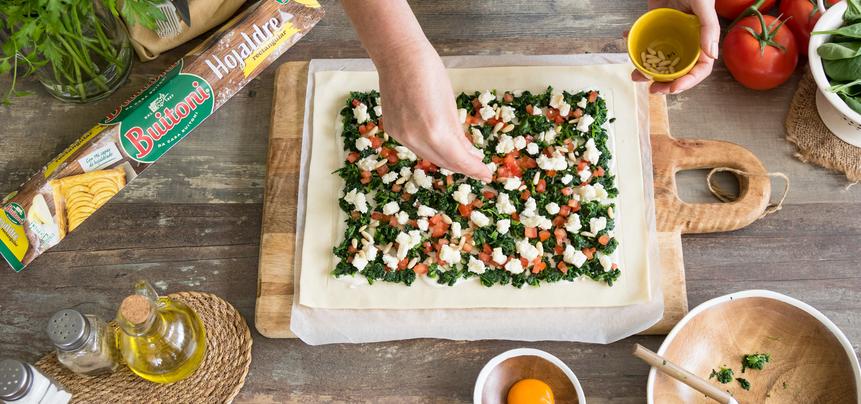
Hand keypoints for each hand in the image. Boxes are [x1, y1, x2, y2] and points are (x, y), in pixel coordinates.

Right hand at [342, 0, 490, 180]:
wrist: (398, 55)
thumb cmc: (430, 72)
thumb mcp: (450, 104)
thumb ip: (458, 134)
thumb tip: (470, 154)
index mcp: (436, 131)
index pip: (459, 160)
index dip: (474, 169)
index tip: (486, 174)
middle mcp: (415, 139)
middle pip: (443, 162)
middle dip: (462, 167)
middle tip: (477, 168)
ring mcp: (401, 136)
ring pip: (428, 155)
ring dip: (446, 159)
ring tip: (462, 158)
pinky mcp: (392, 130)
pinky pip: (415, 146)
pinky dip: (429, 147)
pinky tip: (439, 144)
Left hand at [631, 0, 719, 93]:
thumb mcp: (702, 4)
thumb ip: (708, 27)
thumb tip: (712, 56)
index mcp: (701, 39)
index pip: (699, 68)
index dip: (688, 82)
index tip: (673, 89)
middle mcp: (686, 41)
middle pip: (678, 70)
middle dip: (665, 83)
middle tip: (652, 89)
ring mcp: (670, 35)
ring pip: (659, 61)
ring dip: (647, 71)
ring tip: (635, 75)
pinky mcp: (655, 27)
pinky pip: (645, 41)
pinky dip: (634, 43)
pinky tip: (625, 39)